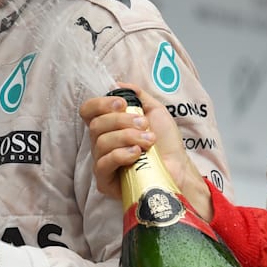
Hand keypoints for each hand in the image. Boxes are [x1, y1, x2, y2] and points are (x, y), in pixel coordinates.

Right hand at [79, 82, 211, 218]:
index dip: (100, 104)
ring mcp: (102, 163)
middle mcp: (101, 143)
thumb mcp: (154, 111)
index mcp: (109, 126)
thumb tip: (119, 84)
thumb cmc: (166, 142)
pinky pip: (102, 164)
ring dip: (127, 137)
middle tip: (144, 125)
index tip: (122, 104)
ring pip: (100, 143)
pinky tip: (137, 154)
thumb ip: (138, 96)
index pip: (88, 111)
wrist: (178, 167)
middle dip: (121, 121)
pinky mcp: (105, 181)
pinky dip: (120, 155)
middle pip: (95, 125)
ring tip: (148, 141)